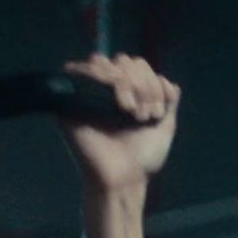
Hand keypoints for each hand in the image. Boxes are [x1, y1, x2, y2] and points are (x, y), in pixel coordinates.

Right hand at [60, 53, 180, 193]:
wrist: (125, 177)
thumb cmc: (143, 156)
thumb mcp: (165, 126)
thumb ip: (168, 100)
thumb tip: (167, 81)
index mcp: (127, 92)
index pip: (137, 64)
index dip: (151, 81)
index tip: (157, 113)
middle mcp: (106, 90)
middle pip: (123, 60)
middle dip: (141, 84)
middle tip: (144, 115)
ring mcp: (86, 93)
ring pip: (104, 62)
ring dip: (127, 83)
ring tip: (133, 113)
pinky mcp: (70, 100)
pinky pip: (80, 71)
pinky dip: (106, 79)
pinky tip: (119, 104)